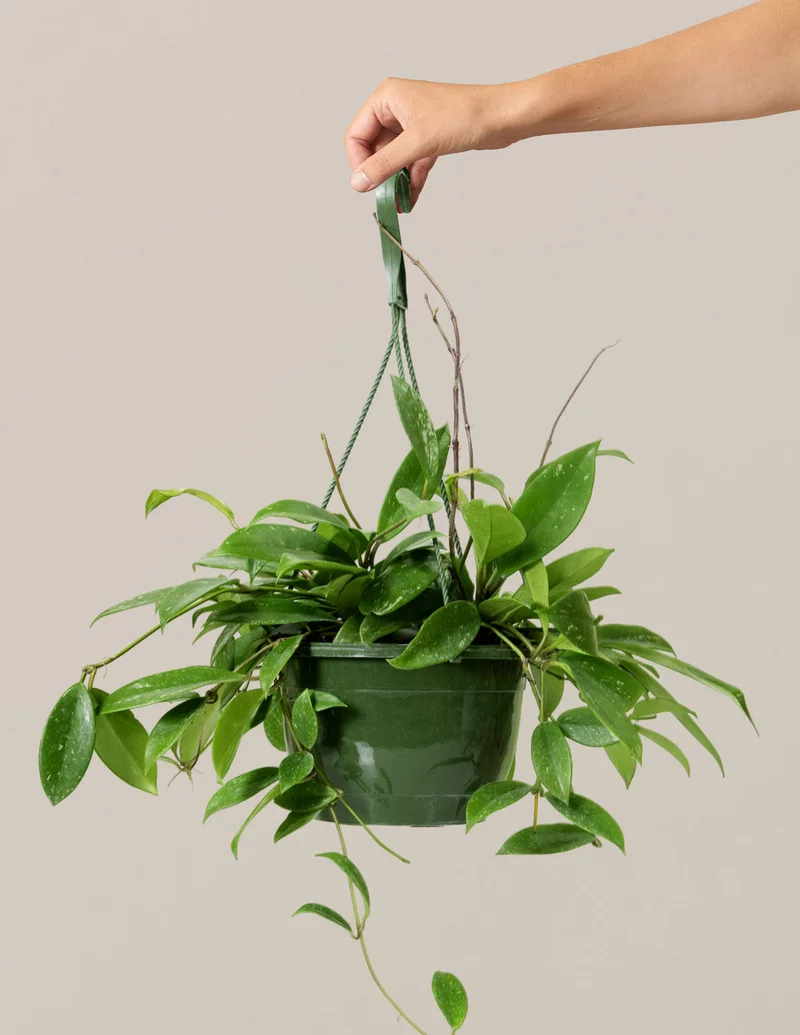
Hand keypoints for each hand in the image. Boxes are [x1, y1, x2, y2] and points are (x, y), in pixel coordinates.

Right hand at [344, 78, 520, 206]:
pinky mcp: (428, 138)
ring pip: (393, 159)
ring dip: (394, 182)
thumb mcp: (418, 142)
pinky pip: (410, 164)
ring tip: (397, 204)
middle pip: (373, 149)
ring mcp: (412, 124)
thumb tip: (358, 183)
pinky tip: (409, 201)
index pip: (356, 134)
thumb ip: (385, 164)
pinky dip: (409, 181)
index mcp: (387, 98)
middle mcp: (396, 109)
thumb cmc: (464, 116)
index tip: (367, 185)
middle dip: (379, 175)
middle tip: (384, 198)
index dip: (359, 162)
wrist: (501, 118)